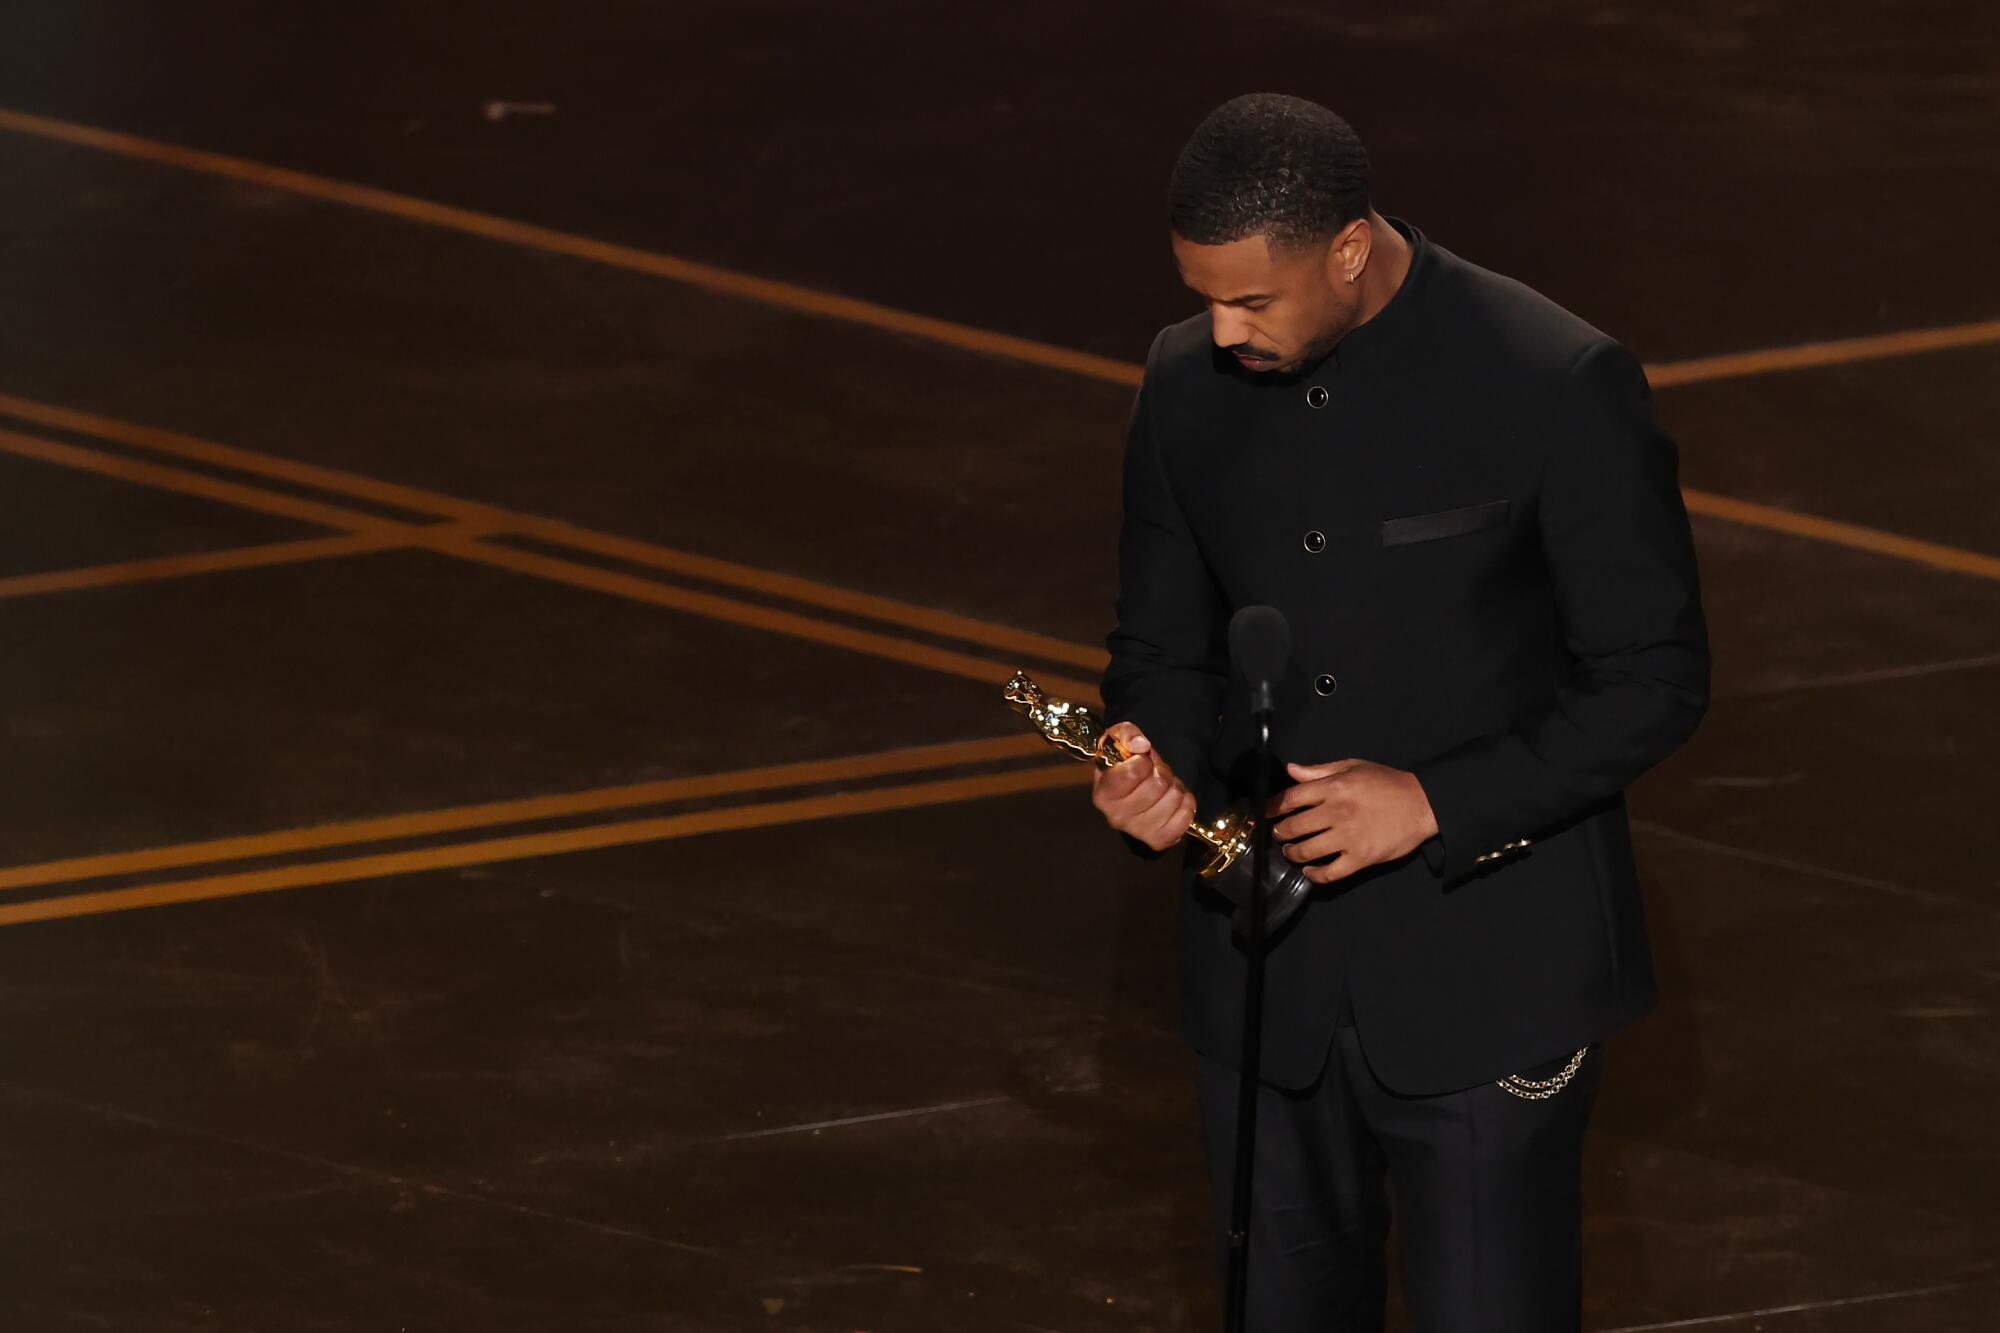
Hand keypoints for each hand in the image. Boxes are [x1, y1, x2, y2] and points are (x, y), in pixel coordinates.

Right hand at [1091, 722, 1196, 851]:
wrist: (1133, 787)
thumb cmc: (1124, 763)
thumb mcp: (1118, 739)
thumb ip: (1127, 734)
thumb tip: (1141, 745)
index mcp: (1103, 794)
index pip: (1133, 772)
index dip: (1144, 760)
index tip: (1141, 760)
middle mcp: (1116, 818)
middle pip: (1157, 785)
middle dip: (1161, 771)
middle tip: (1154, 772)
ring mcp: (1138, 832)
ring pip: (1174, 798)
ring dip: (1174, 786)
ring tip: (1163, 786)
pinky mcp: (1159, 840)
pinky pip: (1186, 816)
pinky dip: (1186, 803)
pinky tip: (1172, 800)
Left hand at [1265, 759, 1439, 883]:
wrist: (1422, 804)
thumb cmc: (1387, 783)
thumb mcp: (1353, 767)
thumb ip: (1320, 770)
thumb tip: (1291, 769)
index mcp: (1334, 788)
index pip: (1291, 798)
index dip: (1273, 806)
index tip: (1265, 812)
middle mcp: (1337, 813)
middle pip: (1294, 826)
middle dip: (1280, 832)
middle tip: (1279, 833)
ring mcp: (1348, 838)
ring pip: (1307, 851)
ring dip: (1293, 853)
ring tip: (1291, 851)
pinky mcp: (1360, 858)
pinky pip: (1330, 873)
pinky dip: (1315, 875)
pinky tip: (1309, 872)